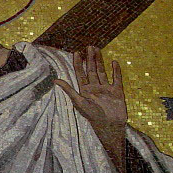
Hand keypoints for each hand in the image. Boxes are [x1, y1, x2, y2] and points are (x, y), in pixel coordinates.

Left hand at [53, 46, 127, 172]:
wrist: (110, 125)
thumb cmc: (93, 116)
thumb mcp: (79, 102)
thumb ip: (69, 90)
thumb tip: (55, 80)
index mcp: (85, 90)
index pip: (80, 74)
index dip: (78, 63)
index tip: (76, 52)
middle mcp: (95, 88)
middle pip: (91, 70)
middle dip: (90, 59)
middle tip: (89, 46)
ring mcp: (106, 89)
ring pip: (102, 72)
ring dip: (100, 61)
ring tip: (97, 49)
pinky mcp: (117, 91)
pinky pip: (116, 78)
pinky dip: (116, 71)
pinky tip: (114, 62)